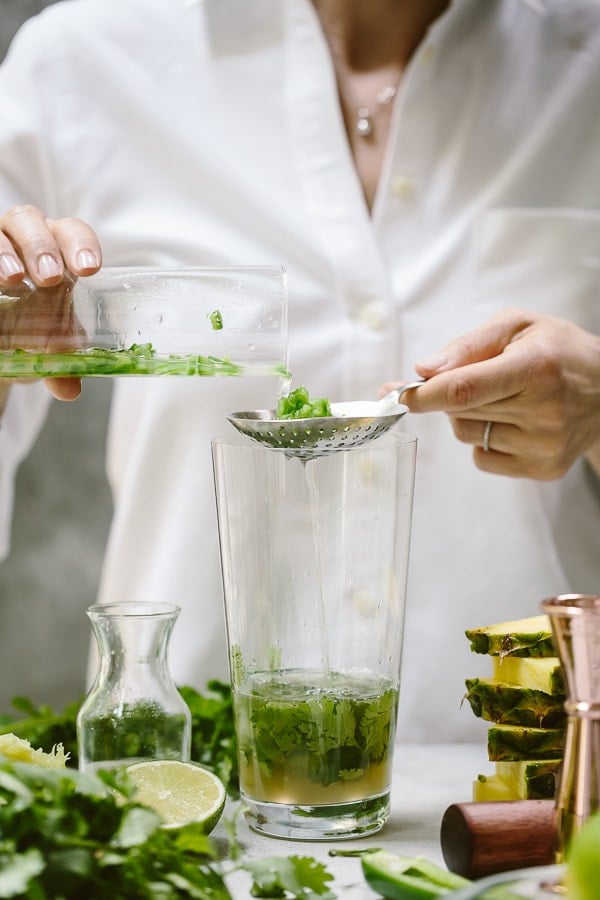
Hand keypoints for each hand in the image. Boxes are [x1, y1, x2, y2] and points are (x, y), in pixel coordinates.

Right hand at [0, 205, 101, 400]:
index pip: (72, 231)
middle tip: (49, 277)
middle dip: (41, 246)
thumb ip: (62, 363)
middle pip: (29, 221)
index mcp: (57, 250)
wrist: (3, 339)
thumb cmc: (31, 327)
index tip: (90, 268)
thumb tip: (69, 388)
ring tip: (12, 280)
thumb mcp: (48, 345)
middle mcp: (22, 237)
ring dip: (4, 253)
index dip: (81, 243)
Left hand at [384, 308, 599, 479]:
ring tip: (504, 398)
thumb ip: (469, 345)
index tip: (395, 394)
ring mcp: (545, 445)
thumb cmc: (558, 351)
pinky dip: (485, 440)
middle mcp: (544, 411)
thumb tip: (424, 371)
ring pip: (467, 436)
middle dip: (448, 394)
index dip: (423, 395)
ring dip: (468, 417)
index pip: (464, 389)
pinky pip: (483, 459)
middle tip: (470, 377)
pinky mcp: (544, 469)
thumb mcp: (518, 326)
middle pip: (460, 411)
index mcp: (536, 368)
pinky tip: (514, 422)